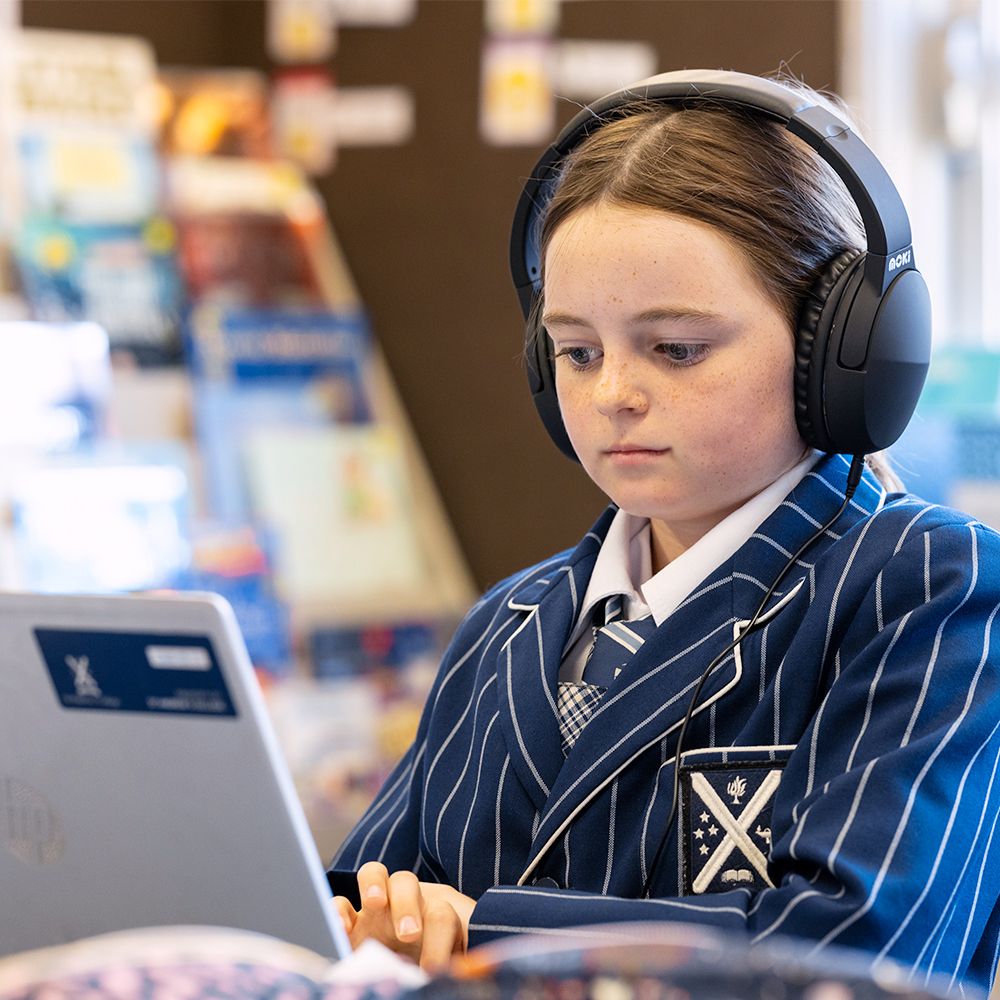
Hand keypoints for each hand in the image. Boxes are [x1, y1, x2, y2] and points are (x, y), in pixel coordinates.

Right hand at [333, 861, 475, 971]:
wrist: (412, 977)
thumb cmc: (440, 966)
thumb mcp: (451, 963)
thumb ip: (451, 960)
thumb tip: (451, 974)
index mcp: (436, 915)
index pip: (440, 916)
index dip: (438, 942)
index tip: (434, 969)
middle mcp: (405, 905)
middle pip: (406, 883)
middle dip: (407, 904)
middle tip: (409, 934)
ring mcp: (376, 910)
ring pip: (374, 874)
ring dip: (374, 884)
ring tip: (376, 901)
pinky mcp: (351, 926)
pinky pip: (340, 904)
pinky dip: (338, 911)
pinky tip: (340, 929)